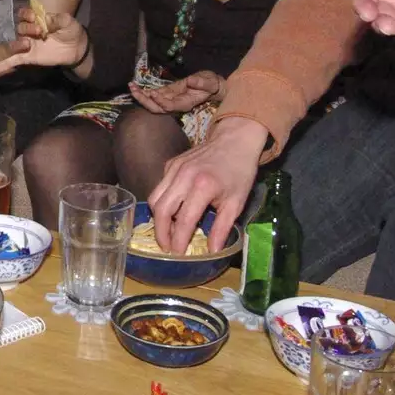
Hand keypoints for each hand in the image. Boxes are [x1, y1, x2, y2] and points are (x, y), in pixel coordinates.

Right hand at [0, 9, 85, 79]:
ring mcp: (27, 45)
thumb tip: (44, 20)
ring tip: (27, 44)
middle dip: (27, 28)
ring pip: (15, 42)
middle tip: (40, 31)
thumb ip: (56, 19)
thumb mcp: (67, 21)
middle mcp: (29, 32)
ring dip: (18, 43)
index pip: (24, 14)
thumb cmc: (71, 32)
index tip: (35, 17)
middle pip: (20, 27)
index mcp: (37, 20)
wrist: (78, 49)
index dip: (26, 14)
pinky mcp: (28, 58)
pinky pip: (11, 61)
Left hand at [128, 71, 225, 114]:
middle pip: (157, 108)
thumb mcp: (210, 82)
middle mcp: (175, 104)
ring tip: (131, 87)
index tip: (154, 93)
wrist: (211, 87)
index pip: (170, 106)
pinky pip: (153, 95)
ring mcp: (170, 99)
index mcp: (185, 104)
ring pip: (152, 103)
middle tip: (134, 91)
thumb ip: (202, 83)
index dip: (161, 101)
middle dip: (144, 101)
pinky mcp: (167, 93)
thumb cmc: (211, 84)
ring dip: (141, 96)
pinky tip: (135, 86)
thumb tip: (191, 82)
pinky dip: (144, 91)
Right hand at [146, 116, 267, 253]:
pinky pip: (160, 187)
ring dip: (157, 217)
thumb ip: (222, 228)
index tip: (177, 254)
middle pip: (161, 210)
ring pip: (154, 198)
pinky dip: (162, 201)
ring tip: (166, 231)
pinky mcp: (170, 164)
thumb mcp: (236, 202)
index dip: (178, 240)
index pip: (183, 220)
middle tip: (166, 247)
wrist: (235, 140)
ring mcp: (173, 168)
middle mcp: (183, 176)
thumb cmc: (239, 172)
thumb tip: (212, 251)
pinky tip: (173, 209)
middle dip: (161, 232)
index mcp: (203, 187)